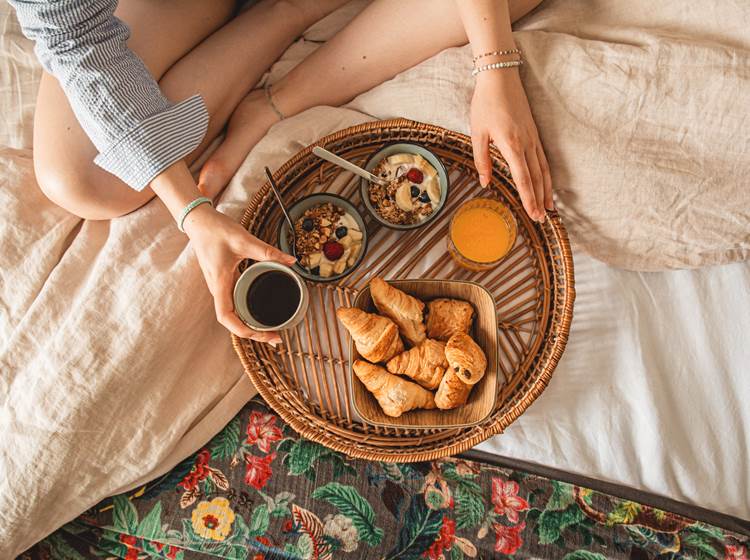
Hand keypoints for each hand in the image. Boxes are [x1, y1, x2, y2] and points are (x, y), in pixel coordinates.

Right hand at [183, 204, 295, 344]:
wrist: (199, 221)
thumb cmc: (215, 230)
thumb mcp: (244, 240)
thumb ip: (268, 251)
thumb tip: (291, 260)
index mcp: (220, 283)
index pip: (226, 317)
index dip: (244, 330)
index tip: (264, 334)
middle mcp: (218, 289)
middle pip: (232, 322)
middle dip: (253, 333)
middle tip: (276, 338)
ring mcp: (220, 286)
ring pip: (233, 314)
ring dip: (250, 324)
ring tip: (271, 330)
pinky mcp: (223, 281)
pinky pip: (234, 302)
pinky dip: (247, 312)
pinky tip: (260, 311)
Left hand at [470, 69, 552, 221]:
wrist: (500, 77)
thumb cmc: (485, 104)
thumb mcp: (477, 132)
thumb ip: (481, 159)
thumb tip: (485, 182)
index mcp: (511, 145)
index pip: (523, 179)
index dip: (529, 199)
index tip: (533, 214)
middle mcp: (526, 144)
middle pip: (536, 178)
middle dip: (540, 200)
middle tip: (542, 219)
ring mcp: (533, 138)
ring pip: (543, 169)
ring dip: (547, 190)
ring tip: (549, 207)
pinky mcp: (534, 133)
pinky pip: (543, 158)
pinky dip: (546, 174)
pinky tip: (547, 184)